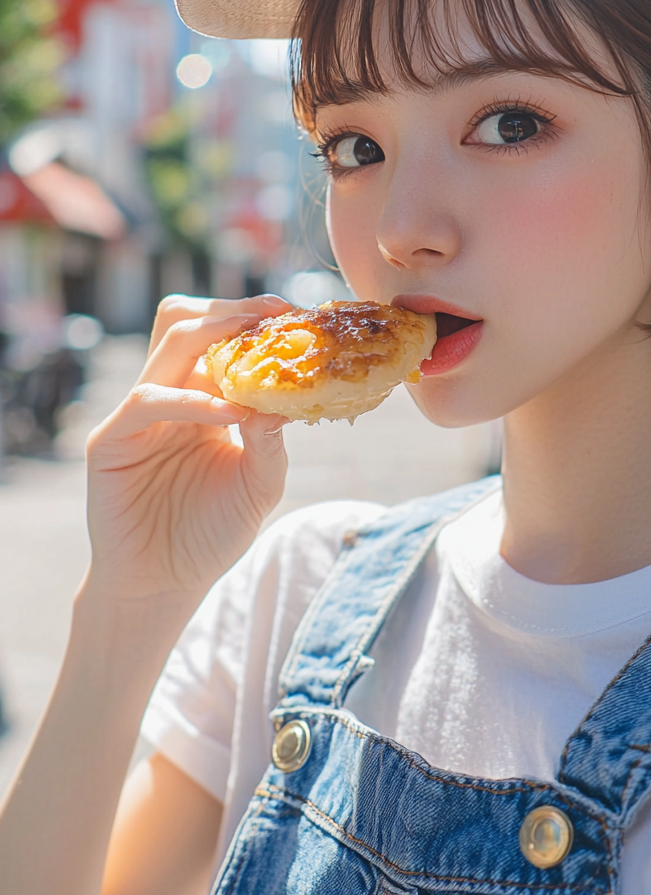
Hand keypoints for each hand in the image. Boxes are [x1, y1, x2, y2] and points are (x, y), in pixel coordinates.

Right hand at [85, 293, 292, 605]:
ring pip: (167, 345)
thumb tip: (287, 399)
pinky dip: (191, 400)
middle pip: (187, 323)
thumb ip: (272, 441)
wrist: (166, 583)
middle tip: (274, 313)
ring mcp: (139, 415)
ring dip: (214, 337)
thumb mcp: (259, 485)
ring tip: (257, 345)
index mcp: (202, 398)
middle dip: (231, 311)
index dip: (253, 320)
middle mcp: (171, 396)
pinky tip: (230, 413)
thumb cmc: (213, 532)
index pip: (219, 339)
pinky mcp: (112, 441)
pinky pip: (146, 400)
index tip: (293, 312)